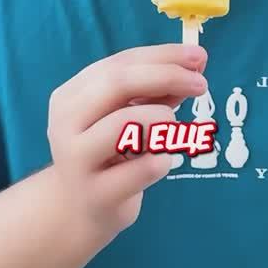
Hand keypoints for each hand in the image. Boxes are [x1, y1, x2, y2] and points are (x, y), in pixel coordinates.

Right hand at [47, 44, 207, 235]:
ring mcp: (76, 160)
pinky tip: (163, 162)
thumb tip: (195, 64)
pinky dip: (164, 160)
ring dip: (162, 120)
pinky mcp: (96, 195)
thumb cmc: (109, 154)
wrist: (79, 212)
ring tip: (173, 131)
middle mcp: (65, 123)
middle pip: (117, 83)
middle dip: (166, 77)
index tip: (199, 56)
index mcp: (71, 96)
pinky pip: (142, 169)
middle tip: (202, 84)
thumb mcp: (126, 116)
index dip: (162, 56)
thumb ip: (156, 91)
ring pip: (125, 124)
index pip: (119, 63)